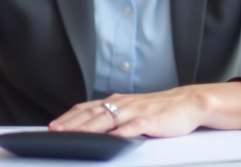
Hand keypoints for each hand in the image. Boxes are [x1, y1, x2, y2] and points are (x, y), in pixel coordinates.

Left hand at [48, 86, 208, 137]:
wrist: (187, 103)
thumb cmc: (158, 109)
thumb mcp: (131, 109)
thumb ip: (113, 116)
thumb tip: (91, 126)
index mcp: (117, 101)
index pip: (87, 108)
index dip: (69, 116)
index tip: (54, 125)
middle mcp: (123, 104)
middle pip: (93, 114)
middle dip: (72, 123)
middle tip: (56, 130)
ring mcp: (136, 112)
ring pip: (108, 119)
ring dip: (89, 127)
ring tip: (75, 134)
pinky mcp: (150, 121)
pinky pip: (134, 127)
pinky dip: (121, 132)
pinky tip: (112, 138)